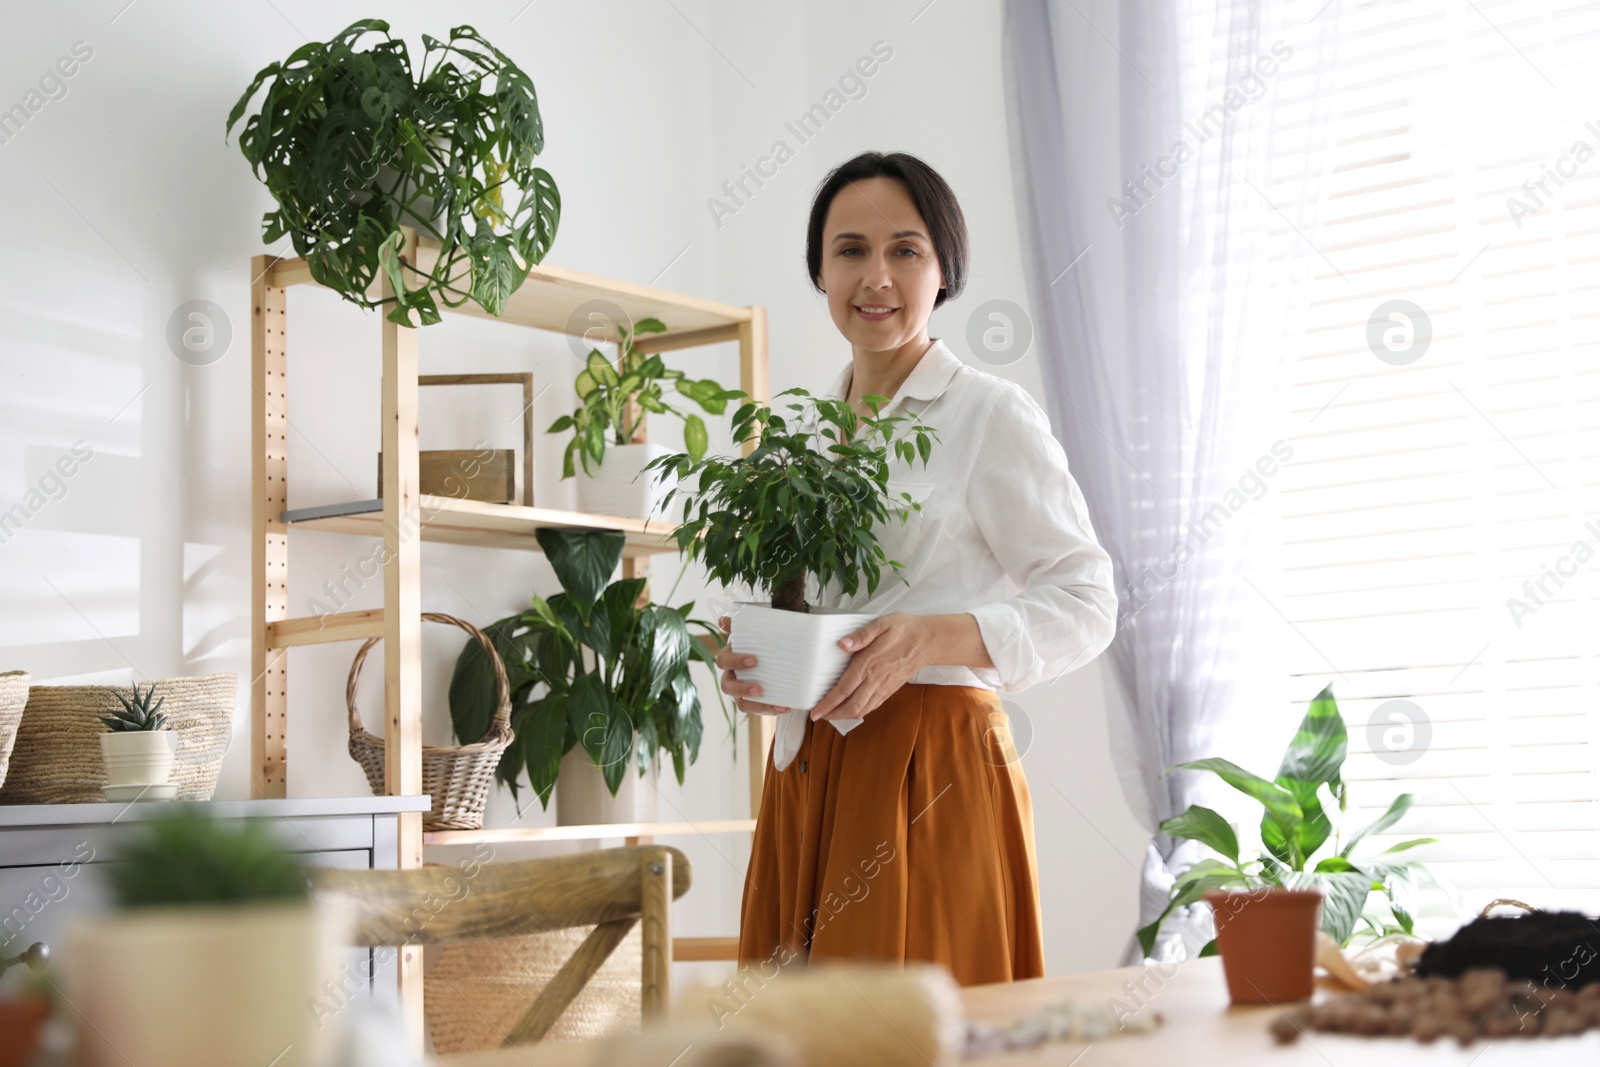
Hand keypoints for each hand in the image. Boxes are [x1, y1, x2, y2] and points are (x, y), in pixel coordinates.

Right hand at [716, 615, 793, 715]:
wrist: (770, 653)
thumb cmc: (757, 643)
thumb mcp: (749, 632)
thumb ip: (739, 625)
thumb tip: (722, 620)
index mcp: (728, 658)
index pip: (723, 661)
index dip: (736, 661)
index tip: (754, 660)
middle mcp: (731, 677)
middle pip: (727, 686)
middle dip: (742, 689)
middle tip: (760, 689)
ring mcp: (740, 692)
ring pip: (742, 704)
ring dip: (758, 706)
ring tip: (778, 705)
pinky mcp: (753, 702)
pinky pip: (758, 710)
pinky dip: (771, 709)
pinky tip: (786, 707)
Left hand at [807, 612, 928, 722]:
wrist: (927, 641)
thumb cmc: (903, 629)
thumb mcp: (881, 624)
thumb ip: (861, 635)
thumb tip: (842, 644)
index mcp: (869, 664)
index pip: (844, 689)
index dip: (828, 703)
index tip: (815, 711)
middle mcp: (876, 679)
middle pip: (851, 706)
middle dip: (832, 714)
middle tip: (817, 716)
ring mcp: (884, 687)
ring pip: (861, 710)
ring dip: (844, 716)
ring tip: (830, 715)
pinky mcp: (890, 690)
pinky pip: (872, 706)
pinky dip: (858, 712)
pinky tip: (850, 710)